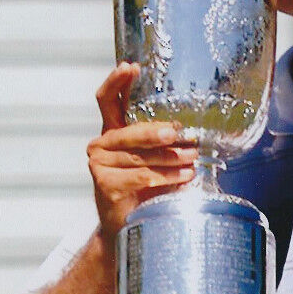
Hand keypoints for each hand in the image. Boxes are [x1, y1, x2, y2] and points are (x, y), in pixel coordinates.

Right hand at [88, 63, 197, 236]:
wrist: (128, 227)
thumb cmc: (144, 189)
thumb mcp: (154, 159)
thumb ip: (162, 140)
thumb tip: (191, 125)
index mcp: (112, 132)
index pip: (107, 100)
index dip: (116, 82)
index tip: (130, 66)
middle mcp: (101, 145)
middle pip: (130, 131)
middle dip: (156, 132)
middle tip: (178, 132)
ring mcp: (99, 166)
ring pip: (140, 157)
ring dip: (171, 159)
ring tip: (192, 159)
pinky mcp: (105, 185)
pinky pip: (141, 176)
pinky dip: (166, 177)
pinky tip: (184, 177)